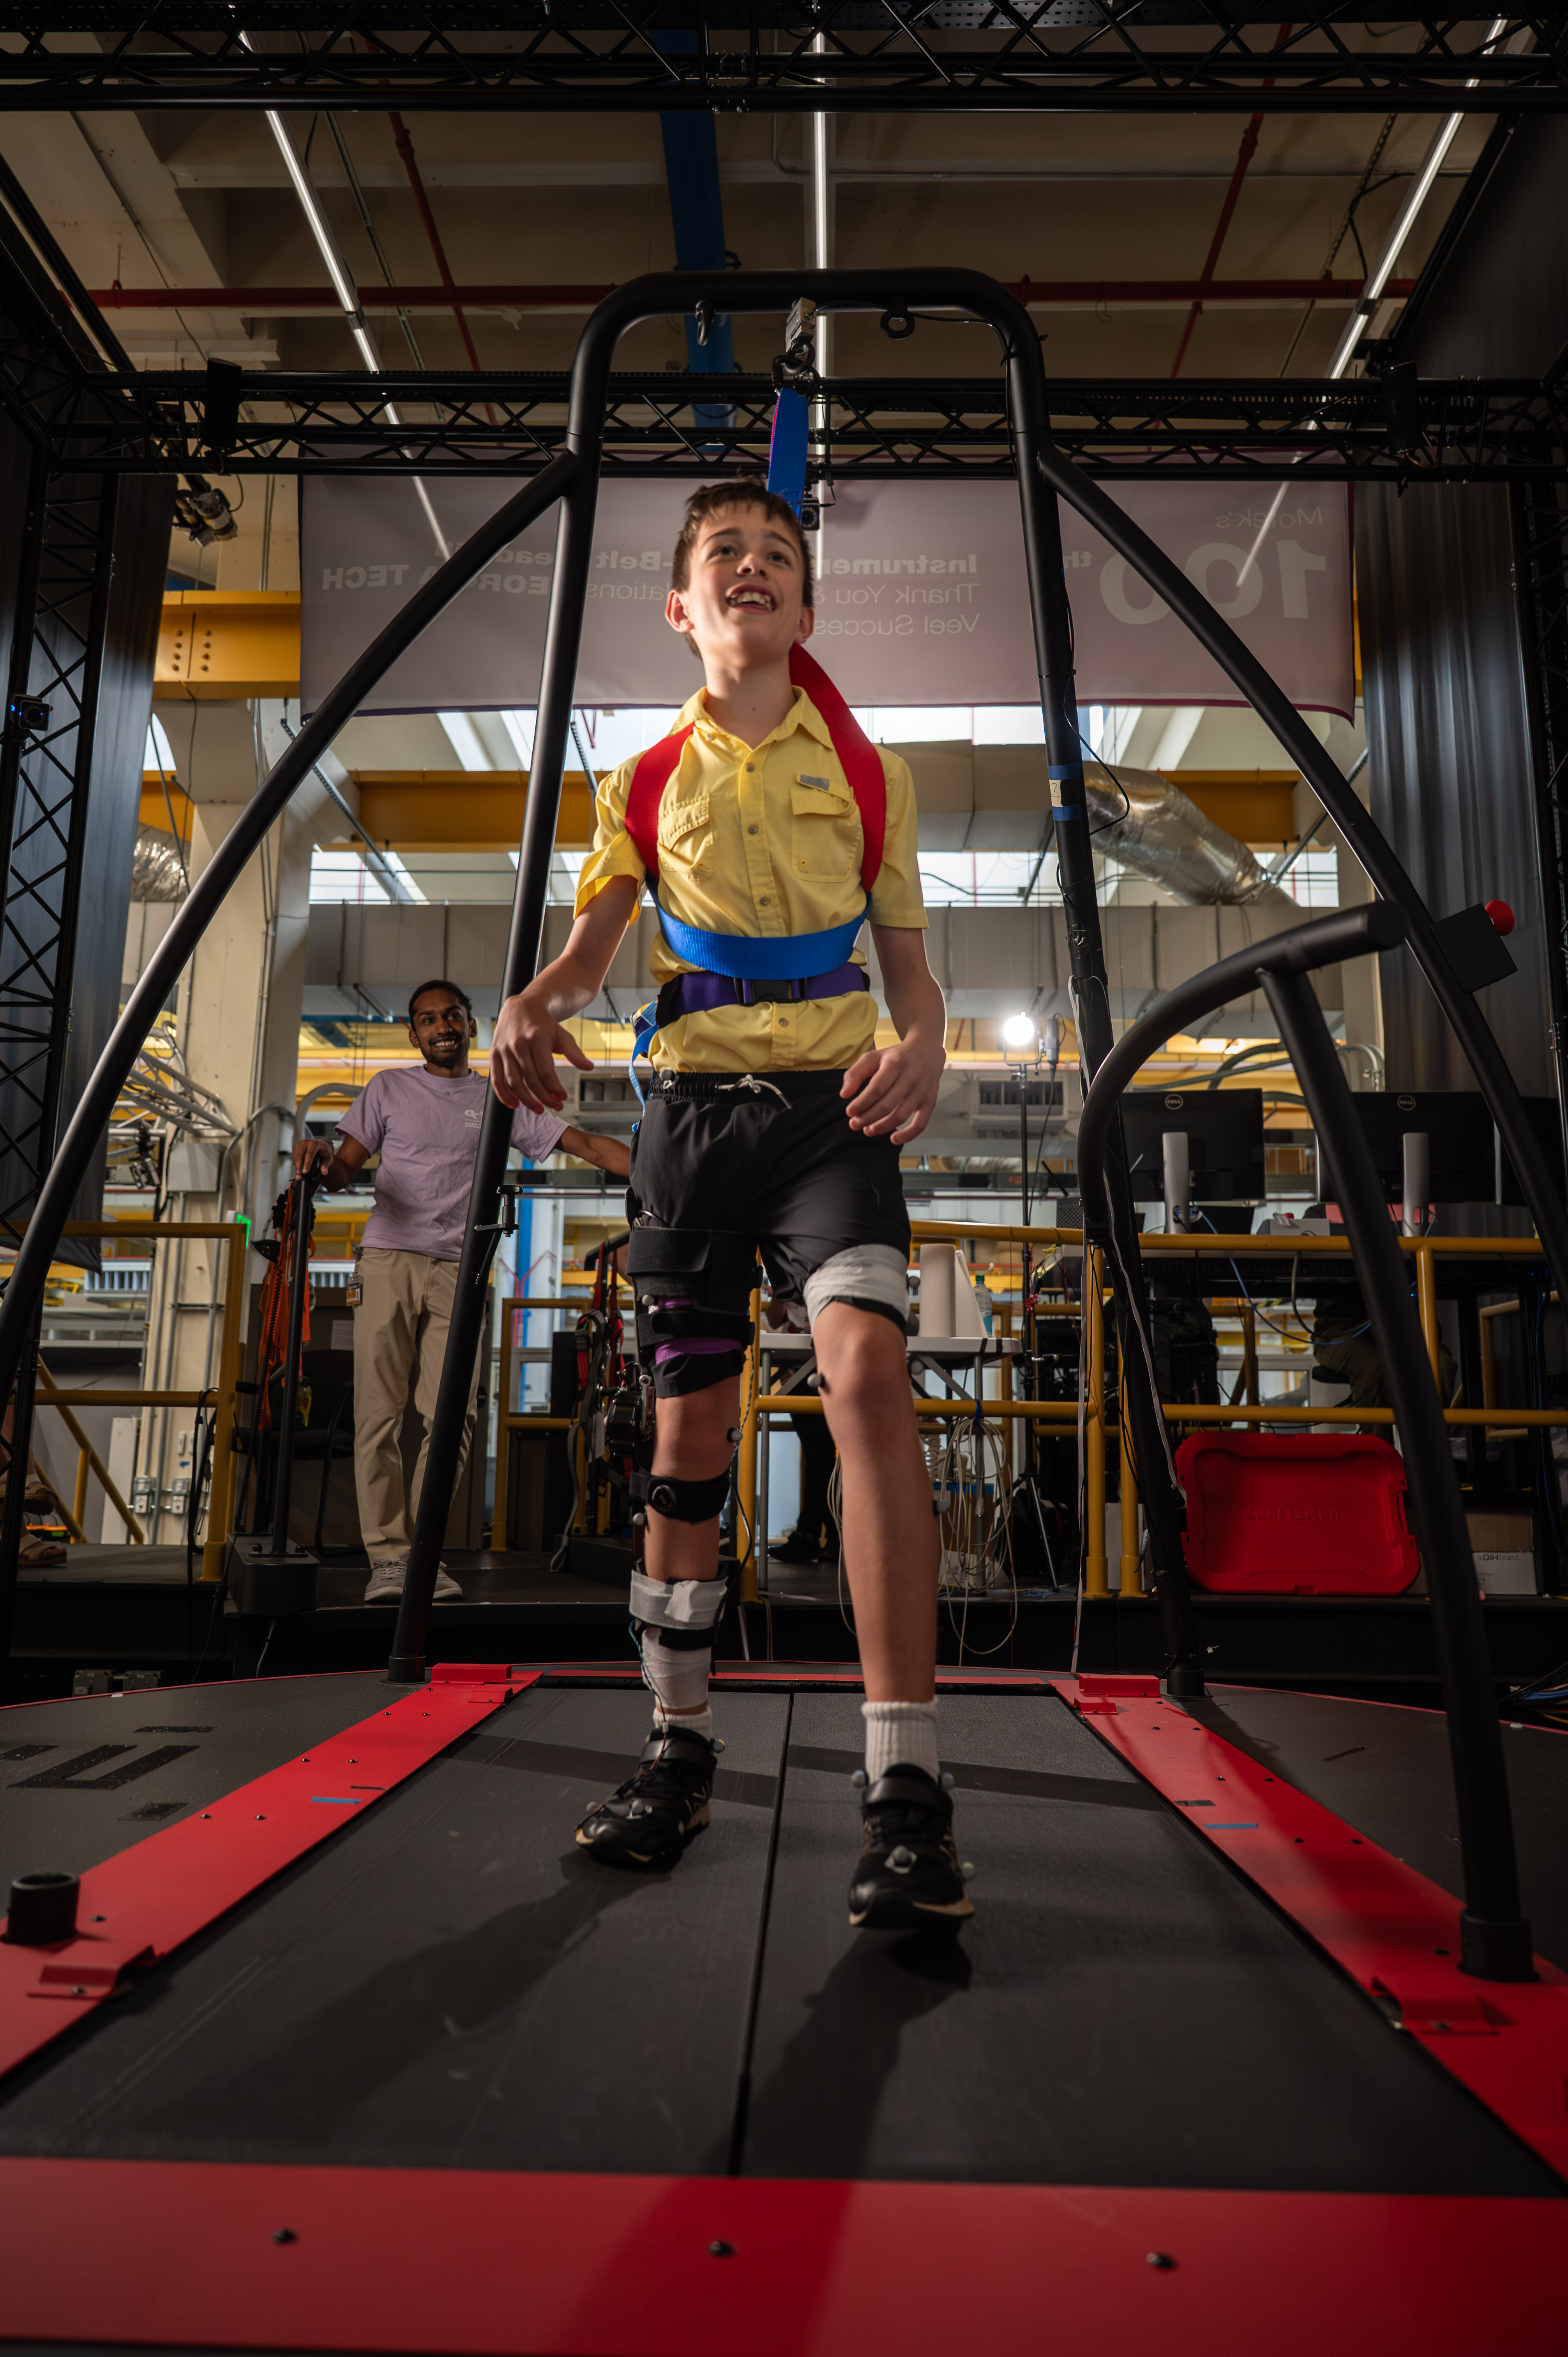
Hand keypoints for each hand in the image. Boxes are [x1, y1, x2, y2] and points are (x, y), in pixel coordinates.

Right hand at [291, 1139, 332, 1181]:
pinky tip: (298, 1169)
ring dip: (296, 1167)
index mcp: (314, 1144)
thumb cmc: (325, 1151)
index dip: (306, 1164)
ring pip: (296, 1157)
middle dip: (299, 1167)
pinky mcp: (296, 1147)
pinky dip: (295, 1164)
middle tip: (299, 1177)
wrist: (322, 1145)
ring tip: (298, 1176)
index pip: (309, 1154)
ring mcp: (300, 1144)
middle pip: (300, 1156)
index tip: (305, 1172)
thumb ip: (326, 1165)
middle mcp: (306, 1143)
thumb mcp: (328, 1158)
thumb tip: (324, 1172)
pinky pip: (294, 1156)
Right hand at [491, 992, 593, 1112]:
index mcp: (537, 1038)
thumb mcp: (562, 1035)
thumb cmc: (543, 1023)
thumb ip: (574, 1052)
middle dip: (544, 1097)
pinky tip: (515, 1104)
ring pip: (514, 1082)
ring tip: (538, 1109)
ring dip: (526, 1100)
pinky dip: (504, 1095)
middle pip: (531, 1079)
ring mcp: (504, 1049)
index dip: (554, 1088)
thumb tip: (589, 1067)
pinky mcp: (494, 1054)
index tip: (562, 1097)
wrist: (521, 1007)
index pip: (546, 1071)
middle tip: (555, 1106)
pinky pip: (497, 1079)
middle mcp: (519, 1044)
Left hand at [841, 1034, 942, 1144]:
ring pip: (901, 1115)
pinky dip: (908, 1135)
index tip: (850, 1112)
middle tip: (854, 1124)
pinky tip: (894, 1139)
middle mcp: (911, 1077)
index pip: (876, 1088)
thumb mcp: (873, 1057)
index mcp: (895, 1063)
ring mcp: (922, 1090)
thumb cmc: (896, 1057)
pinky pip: (921, 1123)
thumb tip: (844, 1094)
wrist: (926, 1051)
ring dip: (882, 1127)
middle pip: (887, 1105)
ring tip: (868, 1130)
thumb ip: (855, 1073)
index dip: (862, 1103)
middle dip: (867, 1118)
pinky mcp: (930, 1101)